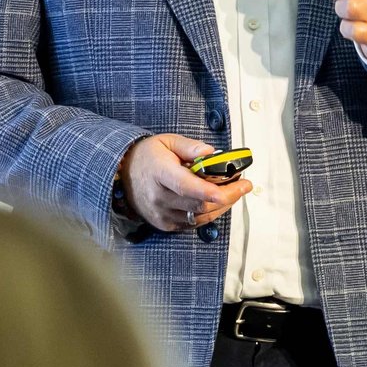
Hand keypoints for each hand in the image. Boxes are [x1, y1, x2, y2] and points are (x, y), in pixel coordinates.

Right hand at [119, 134, 251, 232]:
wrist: (123, 175)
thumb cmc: (148, 156)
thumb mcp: (167, 141)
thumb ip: (190, 146)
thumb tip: (212, 153)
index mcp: (159, 172)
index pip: (187, 186)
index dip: (212, 190)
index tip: (236, 186)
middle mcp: (159, 197)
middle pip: (200, 203)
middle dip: (228, 195)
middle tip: (244, 185)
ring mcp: (162, 214)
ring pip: (201, 216)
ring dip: (222, 206)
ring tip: (234, 191)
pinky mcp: (165, 224)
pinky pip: (194, 223)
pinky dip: (209, 213)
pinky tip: (217, 202)